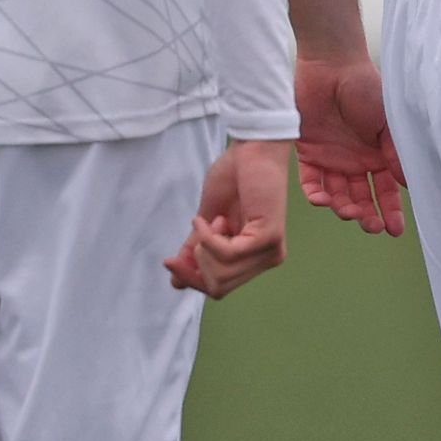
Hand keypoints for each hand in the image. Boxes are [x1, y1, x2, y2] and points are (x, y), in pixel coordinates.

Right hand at [168, 138, 292, 297]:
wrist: (253, 151)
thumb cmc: (234, 180)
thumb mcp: (206, 222)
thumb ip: (194, 251)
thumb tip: (175, 282)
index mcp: (254, 258)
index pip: (218, 289)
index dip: (190, 280)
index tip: (169, 261)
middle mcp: (267, 259)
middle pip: (218, 287)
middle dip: (194, 265)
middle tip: (196, 231)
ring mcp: (271, 251)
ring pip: (221, 275)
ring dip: (204, 246)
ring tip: (211, 219)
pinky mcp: (269, 238)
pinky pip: (227, 254)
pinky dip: (209, 236)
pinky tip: (212, 217)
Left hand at [294, 51, 404, 235]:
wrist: (331, 67)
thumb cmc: (366, 89)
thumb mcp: (388, 124)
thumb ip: (395, 155)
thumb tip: (409, 185)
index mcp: (378, 155)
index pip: (385, 191)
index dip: (391, 212)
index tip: (395, 231)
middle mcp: (355, 162)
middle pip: (361, 197)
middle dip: (367, 215)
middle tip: (370, 226)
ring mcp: (331, 159)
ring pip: (337, 194)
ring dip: (343, 207)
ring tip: (348, 211)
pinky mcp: (307, 153)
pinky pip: (310, 181)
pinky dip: (315, 194)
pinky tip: (322, 201)